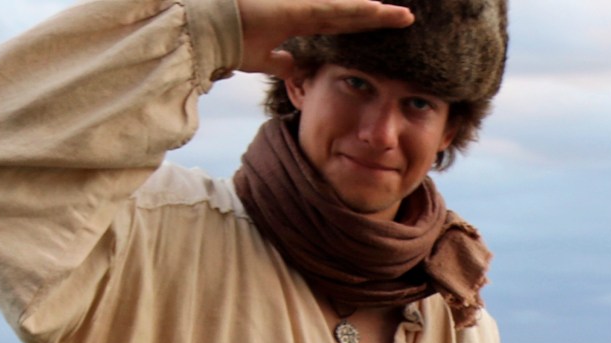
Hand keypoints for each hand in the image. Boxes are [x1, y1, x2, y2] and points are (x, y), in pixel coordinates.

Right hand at [235, 0, 413, 78]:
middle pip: (348, 15)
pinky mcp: (296, 8)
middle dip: (376, 18)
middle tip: (405, 18)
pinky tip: (380, 11)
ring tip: (404, 16)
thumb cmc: (225, 39)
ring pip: (346, 10)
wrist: (205, 30)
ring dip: (375, 13)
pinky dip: (358, 11)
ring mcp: (300, 7)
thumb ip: (280, 61)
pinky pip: (334, 10)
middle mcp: (302, 11)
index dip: (361, 27)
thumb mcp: (259, 57)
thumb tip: (295, 69)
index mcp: (296, 22)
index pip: (337, 25)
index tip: (385, 30)